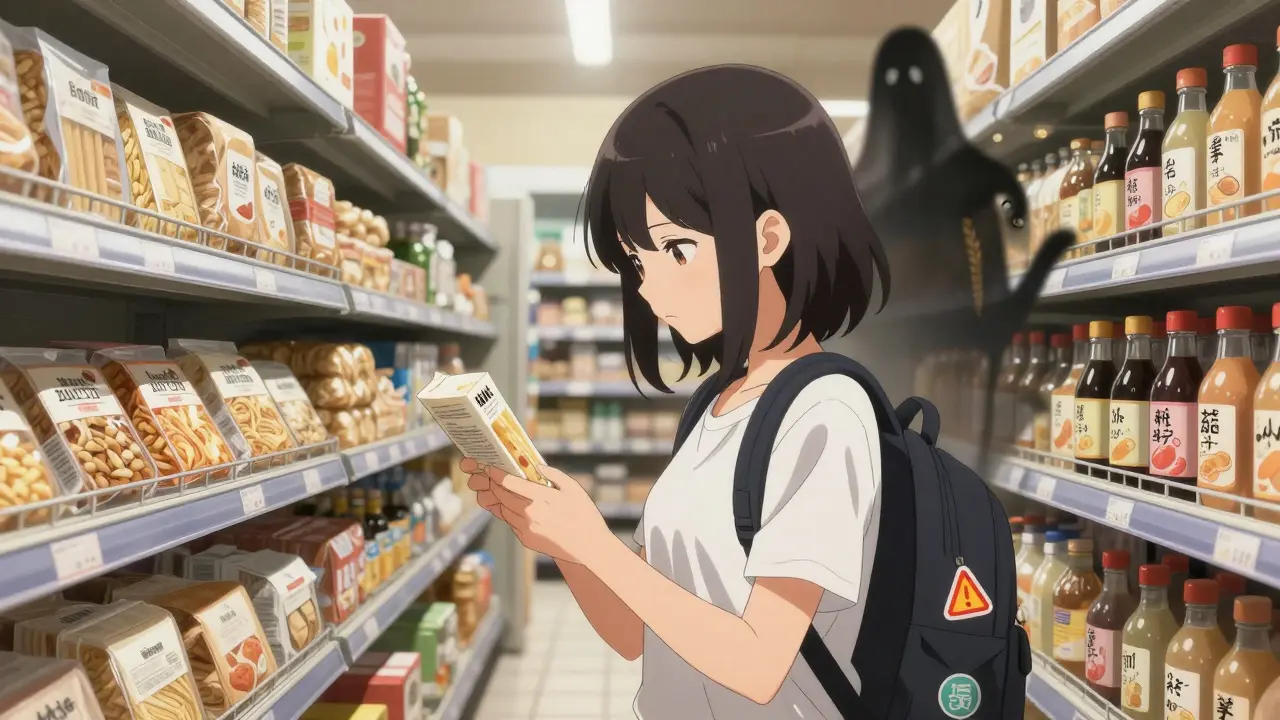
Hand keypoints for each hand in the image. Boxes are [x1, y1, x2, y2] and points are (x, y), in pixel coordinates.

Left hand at [460, 458, 609, 564]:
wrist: (590, 546)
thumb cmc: (585, 515)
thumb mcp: (574, 488)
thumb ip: (554, 475)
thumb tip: (538, 466)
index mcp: (541, 498)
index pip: (510, 483)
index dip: (496, 474)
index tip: (489, 468)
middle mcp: (530, 514)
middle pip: (503, 496)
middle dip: (494, 485)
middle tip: (490, 477)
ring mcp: (527, 529)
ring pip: (504, 510)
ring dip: (499, 499)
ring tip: (499, 490)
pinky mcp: (527, 540)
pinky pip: (511, 523)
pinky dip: (508, 513)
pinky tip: (511, 507)